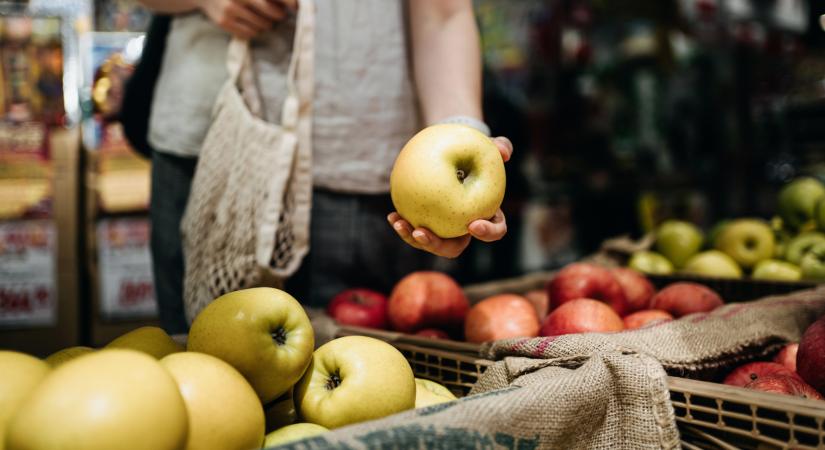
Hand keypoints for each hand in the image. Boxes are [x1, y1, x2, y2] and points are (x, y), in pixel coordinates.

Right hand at [199, 0, 296, 38]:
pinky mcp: (224, 22)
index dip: (289, 1)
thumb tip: (294, 3)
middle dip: (279, 14)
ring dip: (266, 23)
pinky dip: (254, 30)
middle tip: (279, 14)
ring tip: (260, 16)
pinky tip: (249, 22)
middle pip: (272, 12)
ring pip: (262, 25)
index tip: (297, 7)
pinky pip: (250, 33)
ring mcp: (230, 9)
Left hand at [388, 136, 512, 258]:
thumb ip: (501, 146)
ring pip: (430, 242)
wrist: (455, 154)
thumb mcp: (491, 146)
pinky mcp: (427, 223)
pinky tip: (392, 215)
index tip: (472, 224)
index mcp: (488, 216)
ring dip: (413, 238)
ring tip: (400, 223)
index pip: (494, 231)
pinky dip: (403, 225)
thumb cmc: (477, 152)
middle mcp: (464, 229)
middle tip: (421, 233)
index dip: (486, 232)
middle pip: (454, 247)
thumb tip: (503, 151)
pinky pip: (414, 229)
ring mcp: (444, 229)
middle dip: (436, 245)